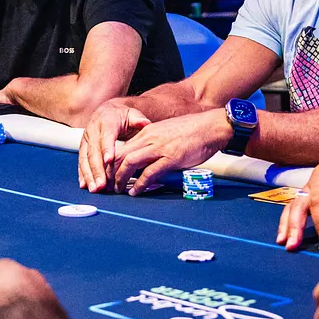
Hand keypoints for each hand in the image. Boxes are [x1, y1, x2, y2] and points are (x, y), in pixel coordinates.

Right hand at [77, 101, 150, 191]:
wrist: (107, 111)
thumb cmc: (122, 116)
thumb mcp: (132, 114)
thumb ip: (138, 119)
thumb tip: (145, 123)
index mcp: (106, 122)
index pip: (106, 137)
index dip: (107, 148)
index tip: (110, 161)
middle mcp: (93, 131)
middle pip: (94, 152)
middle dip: (97, 169)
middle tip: (102, 184)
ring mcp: (86, 140)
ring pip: (85, 159)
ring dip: (89, 175)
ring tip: (94, 189)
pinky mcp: (83, 148)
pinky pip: (81, 162)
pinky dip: (83, 174)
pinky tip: (85, 185)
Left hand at [111, 109, 232, 195]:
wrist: (211, 126)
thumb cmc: (192, 131)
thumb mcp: (166, 133)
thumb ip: (154, 144)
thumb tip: (145, 159)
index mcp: (146, 132)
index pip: (121, 148)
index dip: (111, 163)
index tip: (108, 175)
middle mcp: (149, 138)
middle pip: (120, 155)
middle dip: (111, 172)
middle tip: (108, 185)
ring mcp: (159, 148)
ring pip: (130, 163)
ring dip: (121, 178)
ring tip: (118, 190)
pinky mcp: (170, 158)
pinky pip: (149, 173)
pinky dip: (139, 184)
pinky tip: (135, 191)